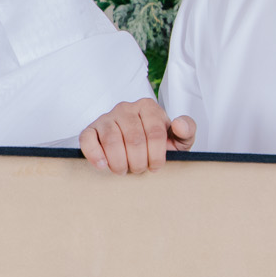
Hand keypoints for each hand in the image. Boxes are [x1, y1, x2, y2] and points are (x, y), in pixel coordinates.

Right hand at [78, 98, 194, 173]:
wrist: (137, 150)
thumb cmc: (157, 145)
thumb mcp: (178, 139)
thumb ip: (187, 130)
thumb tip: (179, 124)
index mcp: (148, 107)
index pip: (155, 133)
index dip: (157, 156)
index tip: (155, 167)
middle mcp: (126, 108)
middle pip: (134, 139)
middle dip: (138, 162)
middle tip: (139, 169)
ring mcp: (106, 117)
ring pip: (112, 141)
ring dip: (119, 162)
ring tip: (124, 170)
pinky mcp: (90, 129)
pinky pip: (88, 139)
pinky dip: (95, 155)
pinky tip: (103, 165)